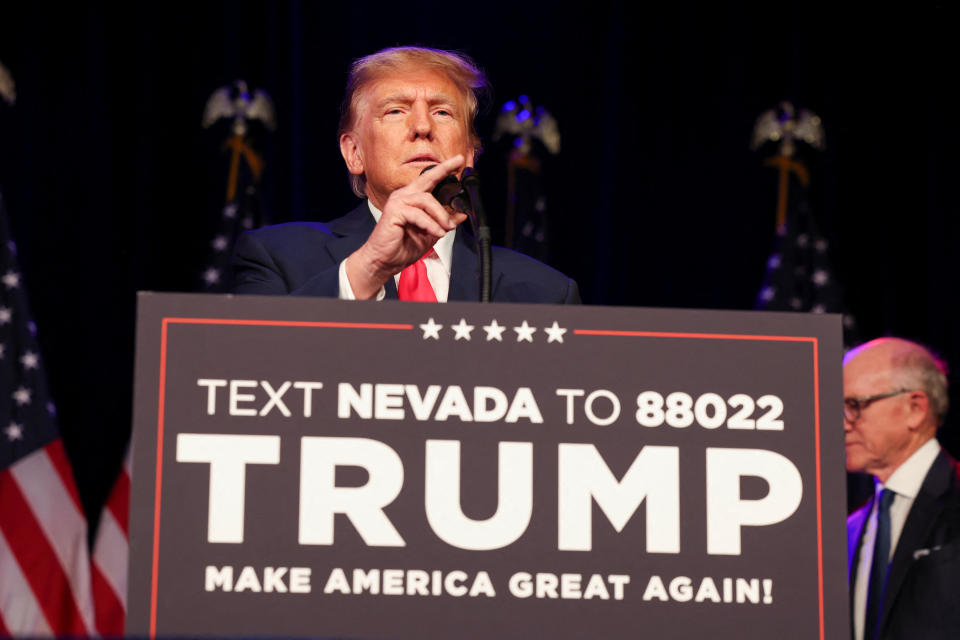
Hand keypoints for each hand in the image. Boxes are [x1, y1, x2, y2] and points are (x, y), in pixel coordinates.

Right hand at [345, 155, 468, 298]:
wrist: (384, 261)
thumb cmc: (402, 247)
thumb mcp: (431, 233)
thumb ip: (444, 222)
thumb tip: (462, 214)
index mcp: (412, 199)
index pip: (430, 180)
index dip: (444, 169)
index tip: (459, 161)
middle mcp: (404, 196)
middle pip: (427, 178)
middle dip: (444, 169)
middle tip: (458, 164)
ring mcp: (398, 202)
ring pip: (426, 200)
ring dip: (440, 215)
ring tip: (447, 228)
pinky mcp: (394, 212)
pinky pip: (418, 214)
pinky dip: (430, 225)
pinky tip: (437, 233)